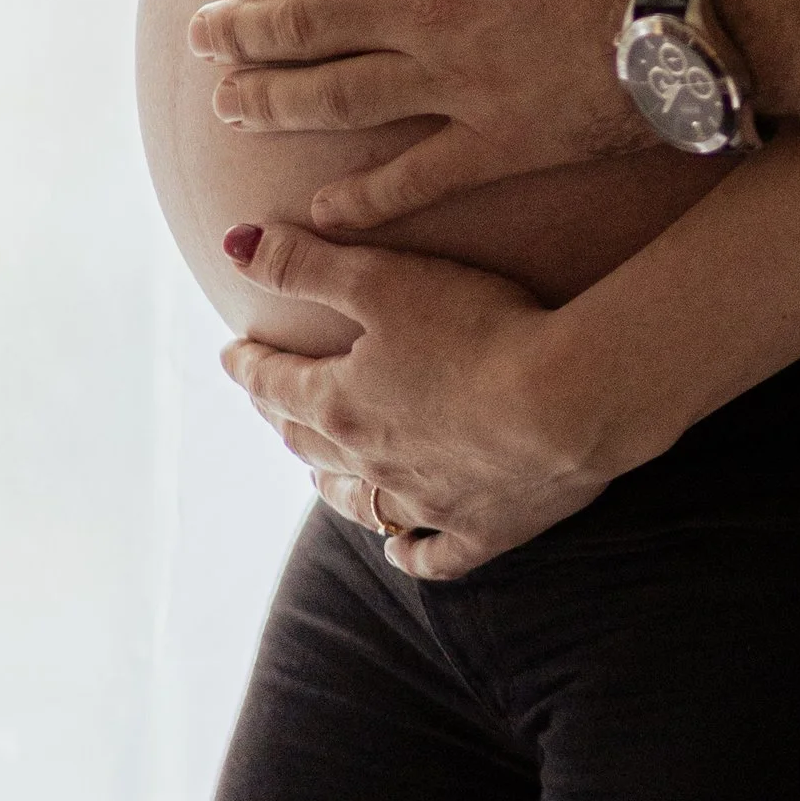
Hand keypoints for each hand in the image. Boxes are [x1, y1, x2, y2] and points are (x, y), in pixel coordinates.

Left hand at [191, 0, 714, 229]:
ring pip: (335, 99)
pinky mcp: (499, 141)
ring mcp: (455, 80)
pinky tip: (323, 210)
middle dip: (242, 30)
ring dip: (272, 105)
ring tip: (230, 109)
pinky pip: (413, 180)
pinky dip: (362, 200)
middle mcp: (423, 5)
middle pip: (304, 20)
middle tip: (203, 40)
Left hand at [218, 220, 612, 579]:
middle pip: (310, 443)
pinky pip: (432, 556)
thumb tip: (233, 244)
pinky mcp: (481, 531)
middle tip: (271, 404)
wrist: (567, 400)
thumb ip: (306, 264)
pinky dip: (409, 553)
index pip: (276, 383)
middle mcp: (372, 462)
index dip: (250, 364)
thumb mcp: (383, 279)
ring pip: (360, 503)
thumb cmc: (477, 329)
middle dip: (284, 418)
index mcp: (341, 402)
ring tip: (317, 475)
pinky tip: (399, 550)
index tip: (232, 353)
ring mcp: (426, 504)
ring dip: (332, 486)